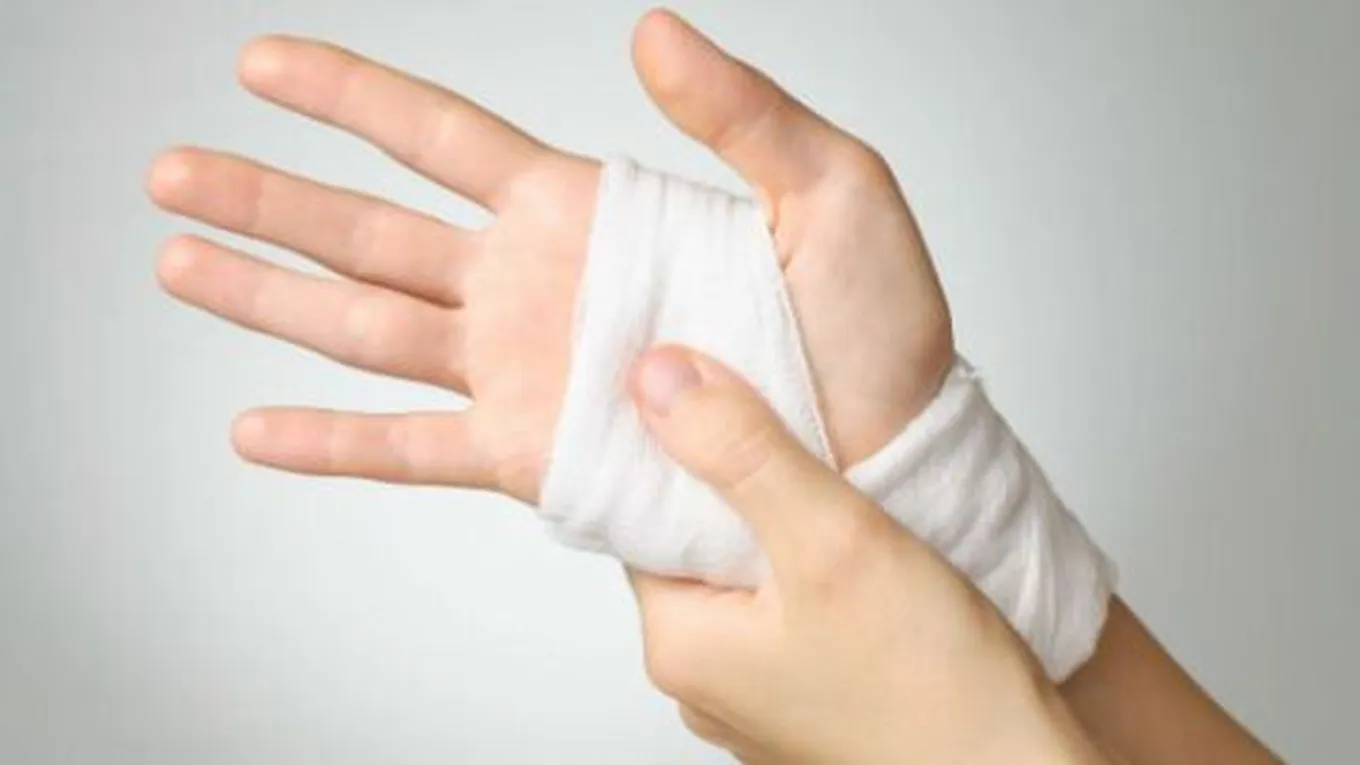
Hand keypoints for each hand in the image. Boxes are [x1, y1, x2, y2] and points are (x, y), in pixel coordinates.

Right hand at [147, 10, 951, 500]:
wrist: (884, 454)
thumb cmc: (874, 325)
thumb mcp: (828, 188)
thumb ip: (737, 110)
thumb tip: (651, 29)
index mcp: (586, 208)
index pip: (439, 136)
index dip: (347, 96)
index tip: (265, 62)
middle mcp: (532, 283)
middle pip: (368, 225)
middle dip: (267, 197)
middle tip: (170, 169)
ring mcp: (521, 369)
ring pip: (363, 326)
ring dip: (266, 298)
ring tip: (178, 263)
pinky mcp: (532, 455)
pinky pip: (412, 448)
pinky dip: (332, 443)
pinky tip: (255, 429)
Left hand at [623, 346, 1105, 764]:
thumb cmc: (936, 690)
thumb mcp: (832, 539)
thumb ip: (741, 453)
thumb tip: (658, 379)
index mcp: (680, 647)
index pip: (644, 515)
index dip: (682, 447)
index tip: (722, 392)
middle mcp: (705, 684)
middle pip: (697, 545)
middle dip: (742, 485)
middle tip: (795, 430)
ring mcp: (759, 699)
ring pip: (751, 577)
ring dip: (786, 528)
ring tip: (836, 488)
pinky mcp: (810, 700)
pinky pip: (791, 613)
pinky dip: (816, 574)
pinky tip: (860, 552)